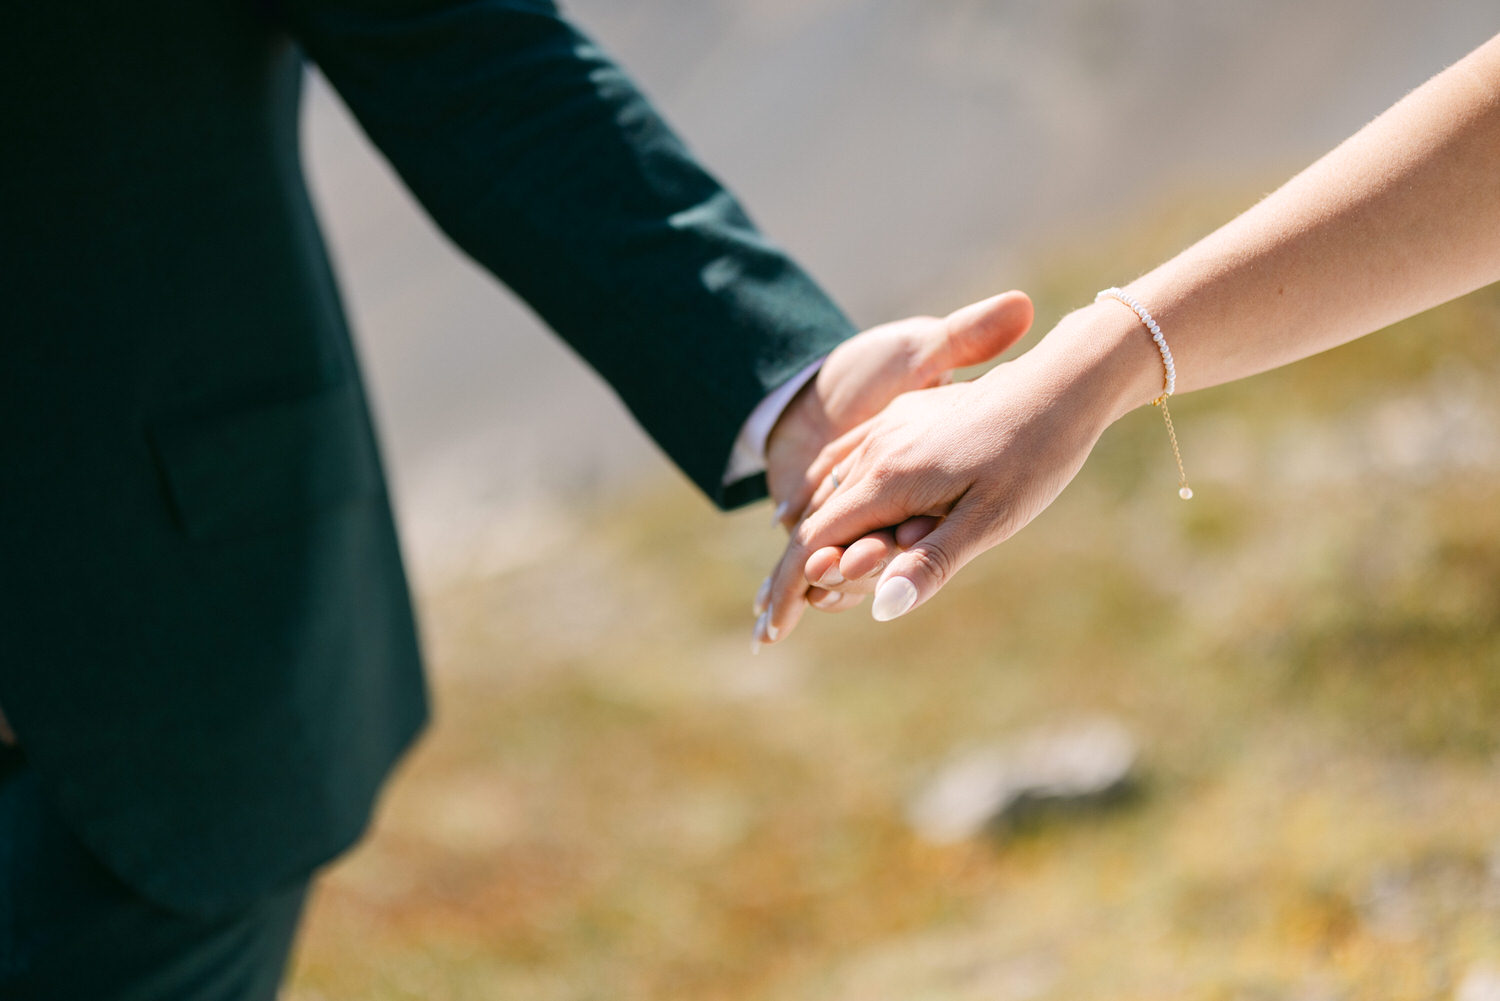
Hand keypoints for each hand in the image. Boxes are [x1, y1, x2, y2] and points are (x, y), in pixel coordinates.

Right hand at [754, 292, 1032, 632]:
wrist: (1062, 383)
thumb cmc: (1034, 456)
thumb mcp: (990, 519)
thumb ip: (931, 562)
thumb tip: (881, 609)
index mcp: (888, 478)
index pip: (817, 543)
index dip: (789, 589)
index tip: (769, 632)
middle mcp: (876, 451)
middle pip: (814, 521)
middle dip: (787, 573)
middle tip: (763, 624)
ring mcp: (888, 430)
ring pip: (828, 489)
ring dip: (802, 536)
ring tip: (788, 580)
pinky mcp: (906, 418)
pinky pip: (846, 458)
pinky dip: (821, 492)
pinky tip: (812, 504)